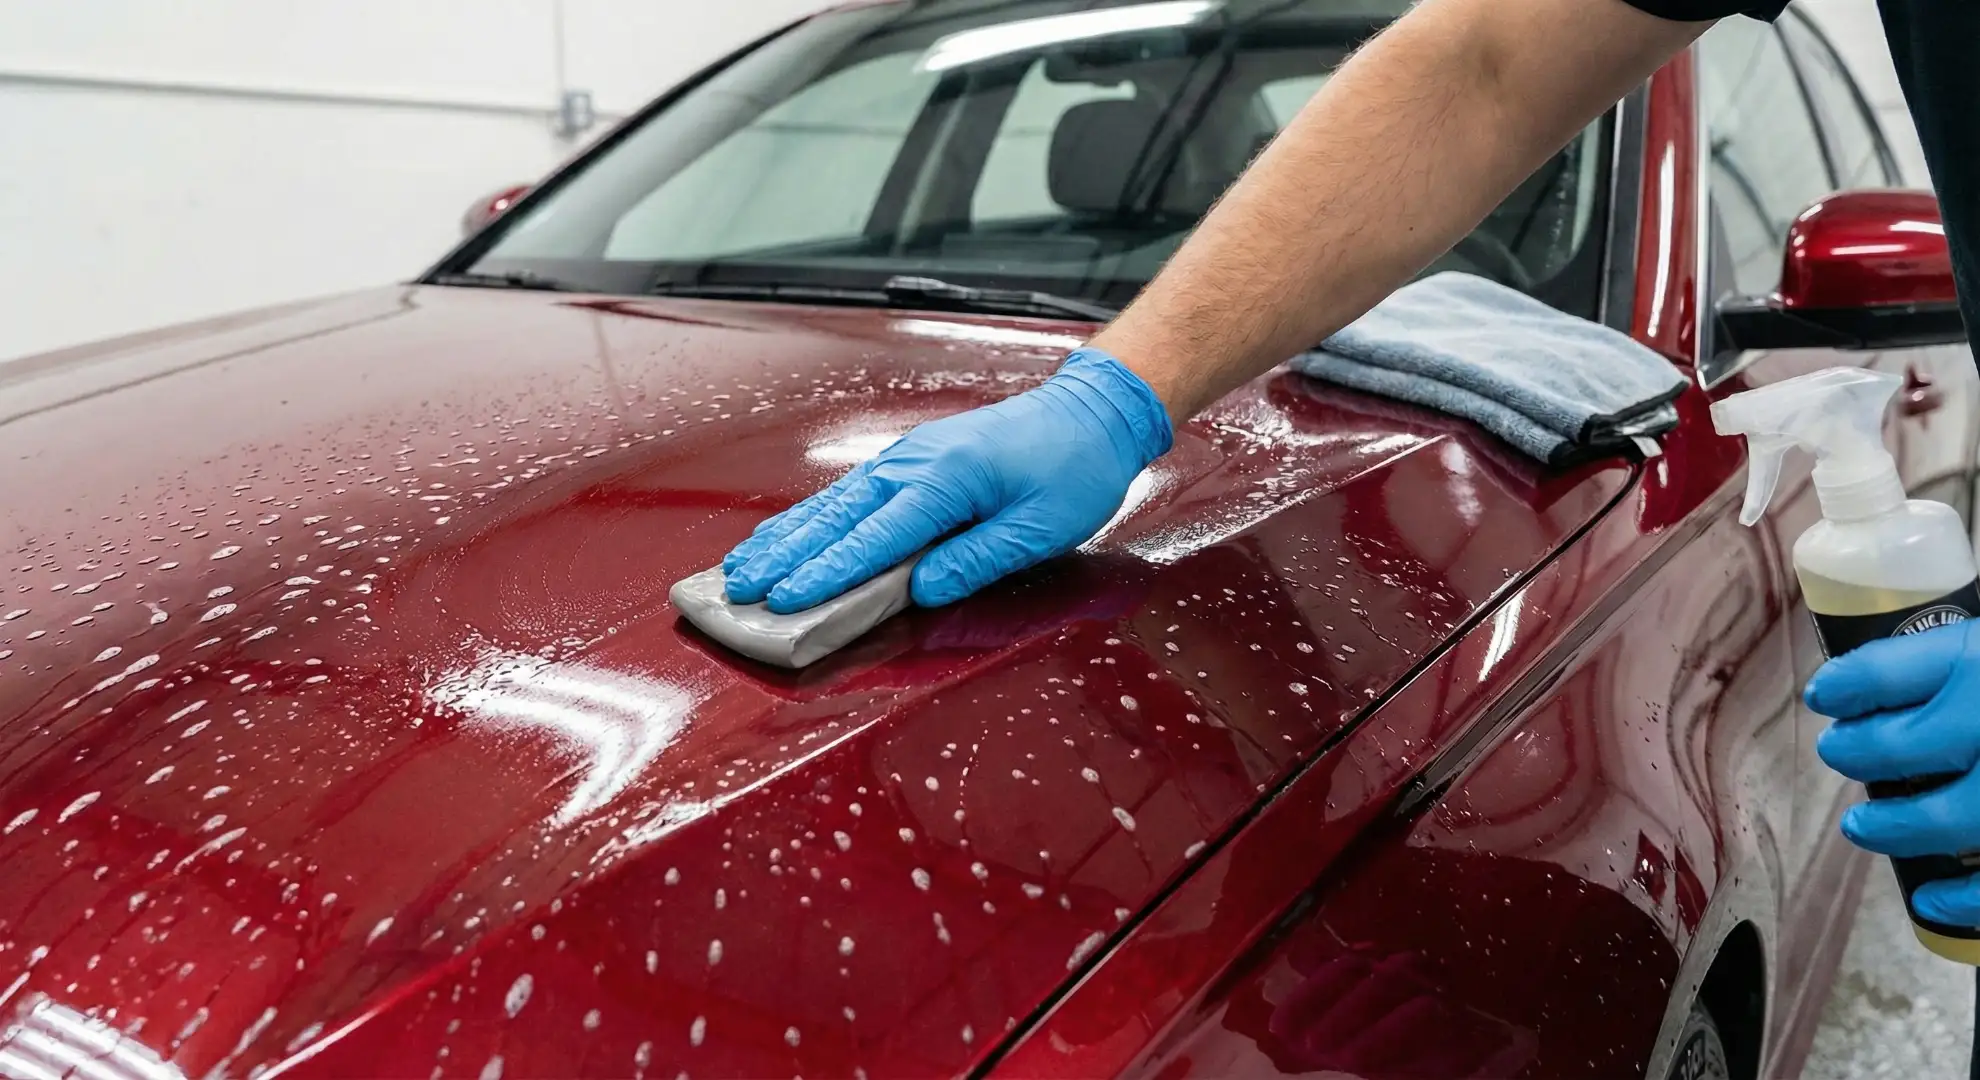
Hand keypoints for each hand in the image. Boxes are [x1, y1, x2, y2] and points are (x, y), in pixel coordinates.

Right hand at [721, 348, 1171, 612]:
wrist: (1089, 412)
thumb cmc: (1073, 468)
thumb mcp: (1040, 527)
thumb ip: (976, 559)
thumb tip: (922, 588)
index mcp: (947, 480)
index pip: (876, 538)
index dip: (828, 574)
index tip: (786, 600)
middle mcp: (915, 463)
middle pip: (836, 518)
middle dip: (784, 557)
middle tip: (738, 589)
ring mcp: (908, 458)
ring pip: (833, 505)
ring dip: (785, 537)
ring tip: (741, 566)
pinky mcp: (911, 461)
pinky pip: (849, 494)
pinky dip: (811, 519)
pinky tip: (787, 537)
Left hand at [1807, 620, 1979, 923]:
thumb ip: (1949, 661)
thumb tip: (1882, 674)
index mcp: (1979, 658)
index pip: (1881, 670)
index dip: (1841, 687)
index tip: (1825, 696)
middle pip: (1894, 745)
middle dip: (1855, 752)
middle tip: (1840, 753)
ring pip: (1937, 819)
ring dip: (1889, 828)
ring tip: (1861, 825)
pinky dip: (1959, 899)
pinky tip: (1930, 897)